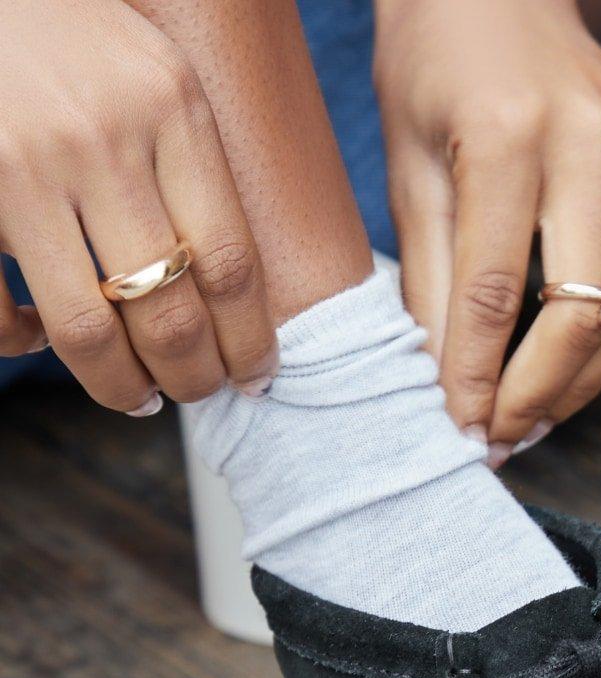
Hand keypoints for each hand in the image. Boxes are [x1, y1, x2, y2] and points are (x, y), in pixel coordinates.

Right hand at [0, 0, 275, 412]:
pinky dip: (17, 342)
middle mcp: (99, 138)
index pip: (232, 266)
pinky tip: (35, 339)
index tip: (254, 377)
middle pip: (170, 314)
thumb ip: (191, 157)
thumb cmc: (65, 25)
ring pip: (89, 330)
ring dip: (120, 384)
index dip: (249, 343)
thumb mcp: (153, 69)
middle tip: (197, 393)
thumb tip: (231, 287)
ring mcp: (18, 164)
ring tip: (137, 396)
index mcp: (170, 106)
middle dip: (193, 378)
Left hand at [375, 0, 600, 464]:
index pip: (496, 292)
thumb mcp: (409, 171)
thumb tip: (451, 384)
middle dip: (542, 392)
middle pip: (586, 311)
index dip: (480, 377)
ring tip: (542, 411)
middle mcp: (592, 136)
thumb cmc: (436, 72)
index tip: (464, 429)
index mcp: (507, 132)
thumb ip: (432, 281)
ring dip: (591, 376)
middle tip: (506, 435)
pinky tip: (580, 357)